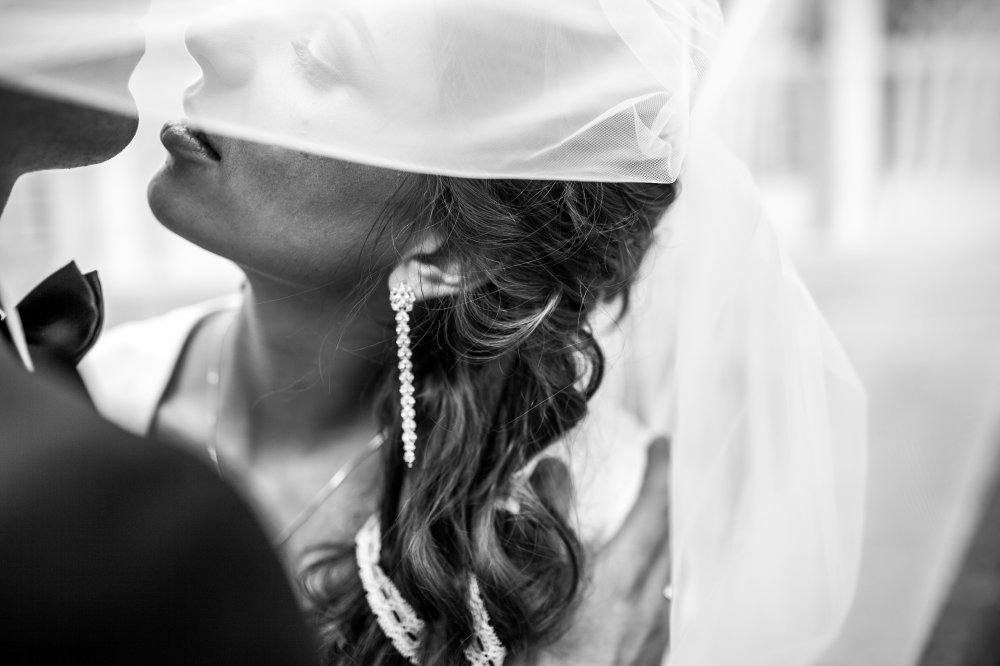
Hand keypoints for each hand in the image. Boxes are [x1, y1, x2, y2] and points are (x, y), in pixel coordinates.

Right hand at [528, 435, 672, 665]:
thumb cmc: (535, 652)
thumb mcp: (532, 579)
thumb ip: (546, 518)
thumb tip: (554, 470)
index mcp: (616, 579)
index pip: (652, 512)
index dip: (661, 474)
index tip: (665, 444)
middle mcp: (644, 606)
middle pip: (672, 541)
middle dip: (672, 503)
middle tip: (666, 476)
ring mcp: (651, 636)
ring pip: (673, 578)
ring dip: (670, 544)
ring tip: (659, 525)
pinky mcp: (649, 658)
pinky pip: (666, 609)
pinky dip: (663, 584)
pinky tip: (649, 589)